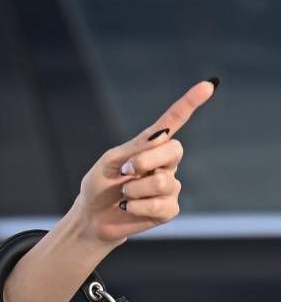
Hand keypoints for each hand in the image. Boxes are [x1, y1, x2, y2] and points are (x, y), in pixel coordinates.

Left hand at [72, 78, 217, 245]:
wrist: (92, 216)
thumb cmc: (100, 184)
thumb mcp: (110, 161)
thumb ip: (135, 148)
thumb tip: (162, 135)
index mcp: (149, 146)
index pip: (173, 122)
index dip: (190, 103)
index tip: (208, 85)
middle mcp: (165, 163)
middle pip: (174, 149)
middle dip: (146, 160)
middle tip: (125, 171)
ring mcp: (170, 186)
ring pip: (163, 181)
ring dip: (135, 188)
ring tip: (124, 193)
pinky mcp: (169, 209)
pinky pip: (160, 204)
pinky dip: (137, 206)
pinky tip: (128, 207)